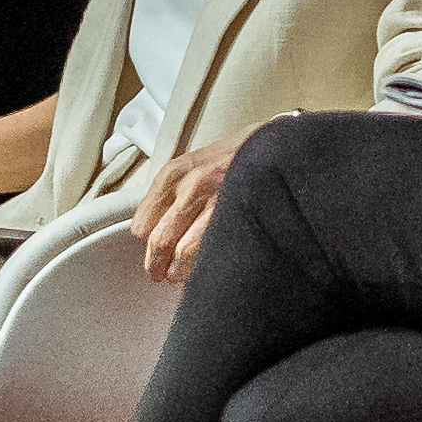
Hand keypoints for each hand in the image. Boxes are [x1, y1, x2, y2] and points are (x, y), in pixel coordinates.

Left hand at [131, 138, 240, 280]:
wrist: (278, 146)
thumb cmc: (240, 155)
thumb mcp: (196, 163)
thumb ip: (173, 192)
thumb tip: (154, 226)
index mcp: (175, 173)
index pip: (143, 223)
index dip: (147, 242)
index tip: (151, 250)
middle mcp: (193, 186)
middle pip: (160, 241)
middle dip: (157, 264)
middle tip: (159, 272)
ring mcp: (217, 203)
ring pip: (184, 252)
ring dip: (179, 271)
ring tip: (180, 275)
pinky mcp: (239, 217)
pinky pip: (212, 252)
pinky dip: (205, 267)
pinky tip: (205, 268)